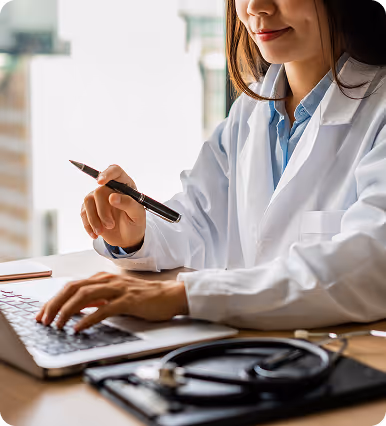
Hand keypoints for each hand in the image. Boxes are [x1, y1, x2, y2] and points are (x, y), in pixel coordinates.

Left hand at [35, 272, 188, 331]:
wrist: (169, 295)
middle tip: (43, 320)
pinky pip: (104, 309)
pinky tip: (79, 328)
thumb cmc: (144, 297)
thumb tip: (76, 309)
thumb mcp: (116, 295)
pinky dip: (88, 318)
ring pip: (85, 296)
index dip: (54, 299)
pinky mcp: (128, 300)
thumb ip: (98, 299)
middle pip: (74, 288)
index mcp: (103, 278)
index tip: (43, 313)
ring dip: (67, 311)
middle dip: (54, 304)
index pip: (72, 286)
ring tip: (57, 325)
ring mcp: (118, 289)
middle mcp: (108, 280)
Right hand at [81, 164, 145, 248]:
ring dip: (94, 219)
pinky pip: (83, 212)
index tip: (100, 182)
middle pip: (99, 191)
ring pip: (88, 200)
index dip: (107, 174)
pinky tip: (95, 234)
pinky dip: (88, 225)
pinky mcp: (90, 208)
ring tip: (102, 231)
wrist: (128, 238)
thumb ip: (128, 204)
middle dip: (102, 211)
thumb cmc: (135, 223)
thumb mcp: (138, 215)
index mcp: (125, 185)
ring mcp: (99, 198)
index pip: (115, 171)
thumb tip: (113, 197)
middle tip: (110, 225)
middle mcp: (110, 188)